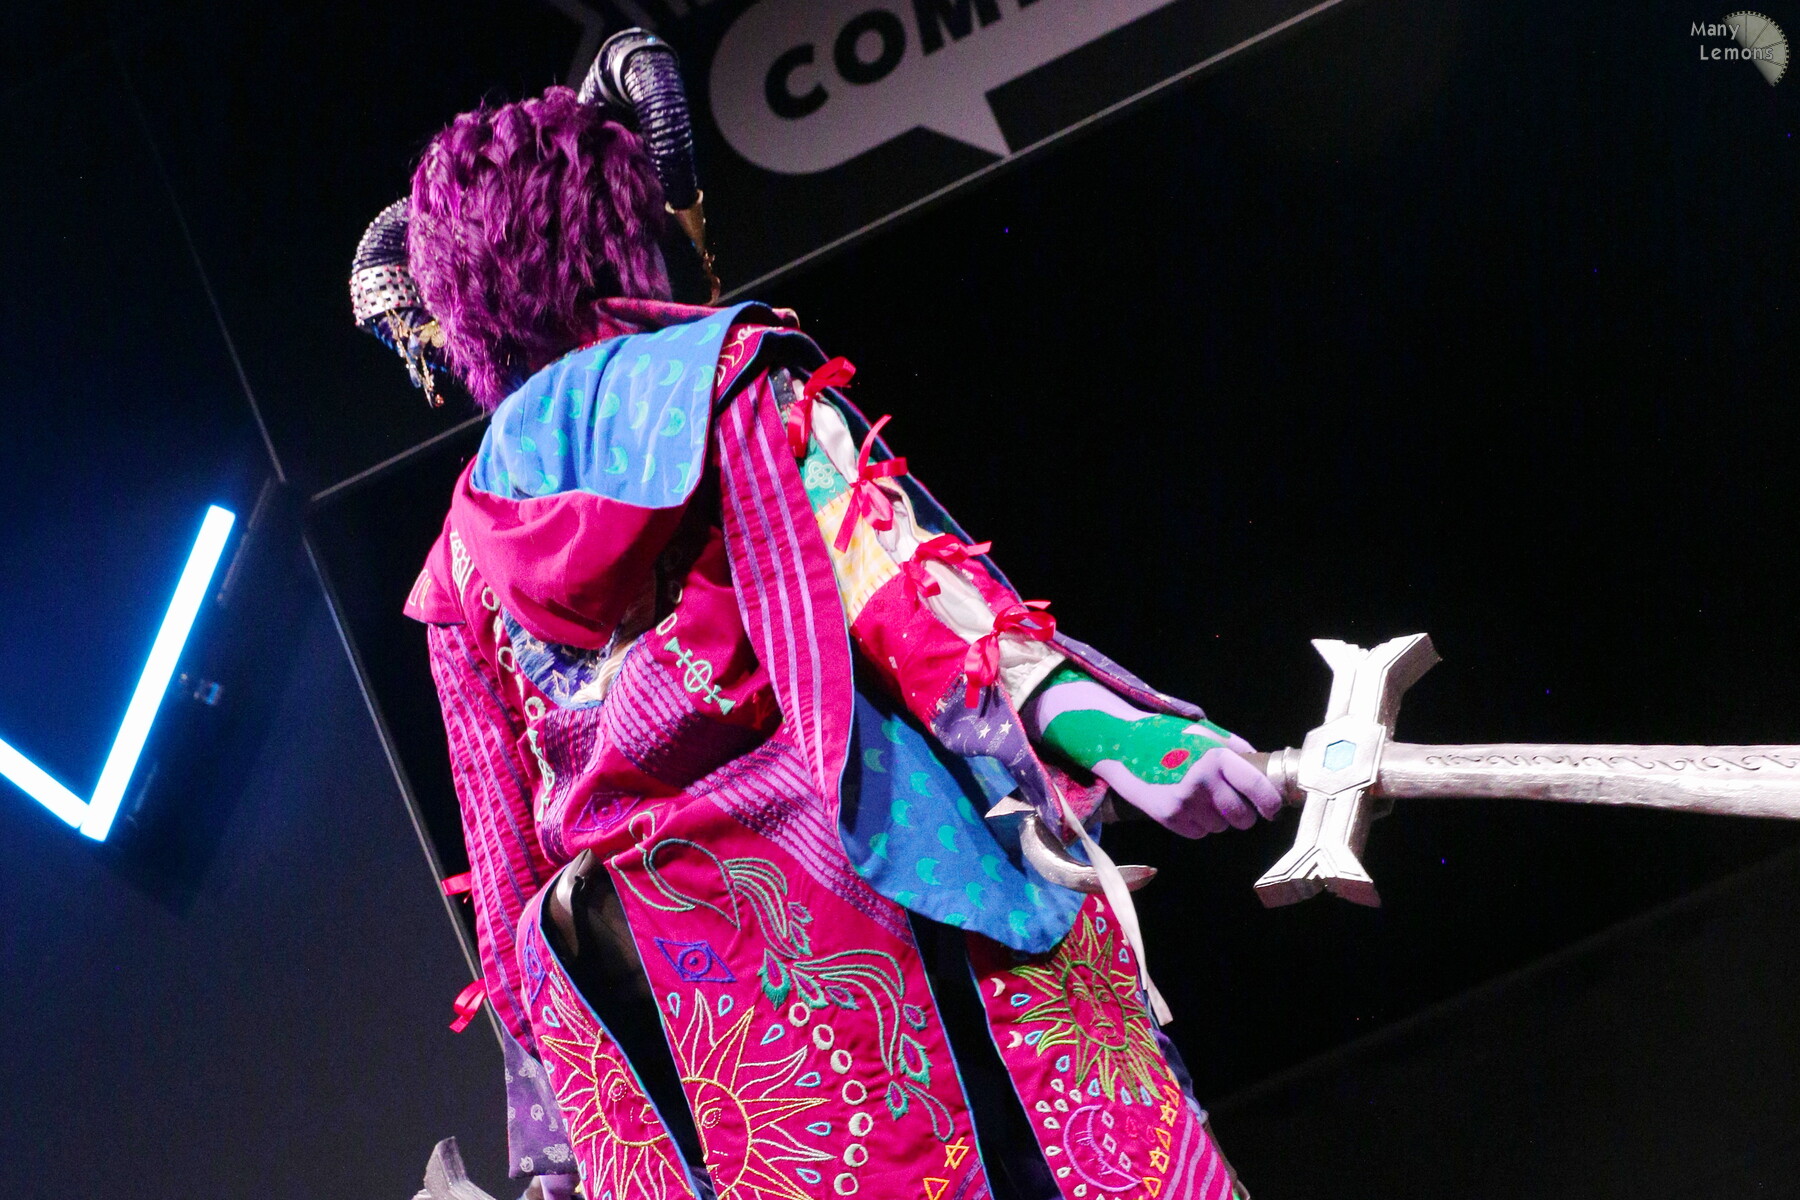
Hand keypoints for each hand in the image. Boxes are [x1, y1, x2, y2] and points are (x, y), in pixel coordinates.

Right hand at [1094, 733, 1285, 838]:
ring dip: (1217, 818)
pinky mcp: (1168, 816)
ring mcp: (1185, 801)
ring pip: (1220, 827)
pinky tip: (1185, 806)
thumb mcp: (1203, 733)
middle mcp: (1203, 781)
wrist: (1122, 744)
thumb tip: (1261, 764)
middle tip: (1232, 803)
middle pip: (1242, 817)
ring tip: (1201, 799)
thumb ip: (1234, 747)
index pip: (1258, 789)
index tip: (1272, 810)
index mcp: (1217, 757)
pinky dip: (1197, 825)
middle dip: (1243, 815)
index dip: (1271, 804)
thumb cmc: (1166, 735)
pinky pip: (1199, 833)